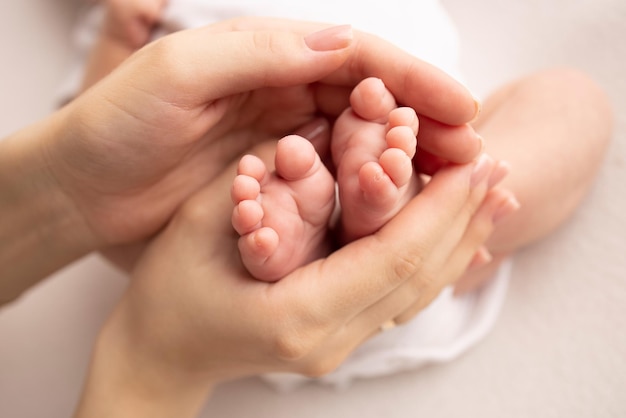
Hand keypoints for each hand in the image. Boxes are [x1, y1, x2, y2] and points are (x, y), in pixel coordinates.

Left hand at [48, 18, 479, 251]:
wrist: (82, 184)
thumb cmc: (117, 121)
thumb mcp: (178, 73)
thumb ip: (256, 52)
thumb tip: (341, 45)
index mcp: (269, 55)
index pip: (358, 59)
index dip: (414, 80)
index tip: (464, 107)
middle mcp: (284, 93)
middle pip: (372, 103)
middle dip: (427, 125)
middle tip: (476, 155)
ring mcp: (283, 140)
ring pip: (361, 146)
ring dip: (408, 164)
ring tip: (455, 187)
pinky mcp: (275, 183)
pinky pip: (335, 184)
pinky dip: (371, 195)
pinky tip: (402, 212)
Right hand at [74, 146, 514, 416]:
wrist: (160, 356)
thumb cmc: (166, 295)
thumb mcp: (201, 225)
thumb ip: (258, 180)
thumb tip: (314, 139)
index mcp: (295, 314)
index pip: (391, 258)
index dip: (436, 210)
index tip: (471, 166)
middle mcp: (328, 339)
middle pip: (416, 278)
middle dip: (460, 220)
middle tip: (497, 170)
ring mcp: (337, 344)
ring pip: (416, 293)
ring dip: (457, 241)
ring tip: (494, 200)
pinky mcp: (337, 335)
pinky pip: (398, 299)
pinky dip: (432, 264)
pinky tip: (457, 239)